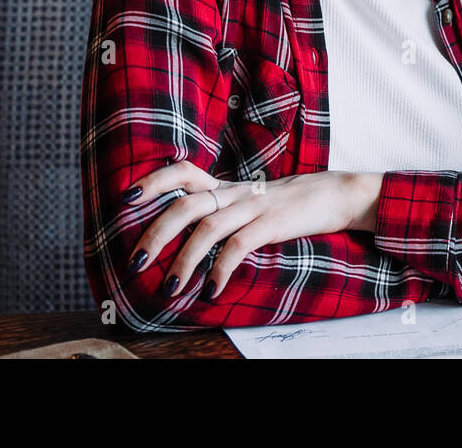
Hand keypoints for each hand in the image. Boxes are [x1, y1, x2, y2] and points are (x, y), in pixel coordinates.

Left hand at [122, 161, 382, 299]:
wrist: (336, 194)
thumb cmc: (287, 204)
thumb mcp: (249, 201)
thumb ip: (221, 210)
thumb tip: (185, 235)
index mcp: (225, 186)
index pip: (182, 171)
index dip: (152, 181)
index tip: (126, 198)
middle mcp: (234, 192)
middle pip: (185, 204)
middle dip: (156, 232)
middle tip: (135, 261)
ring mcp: (253, 206)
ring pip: (208, 227)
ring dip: (184, 260)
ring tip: (170, 288)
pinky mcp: (272, 223)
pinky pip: (240, 245)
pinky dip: (222, 269)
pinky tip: (212, 291)